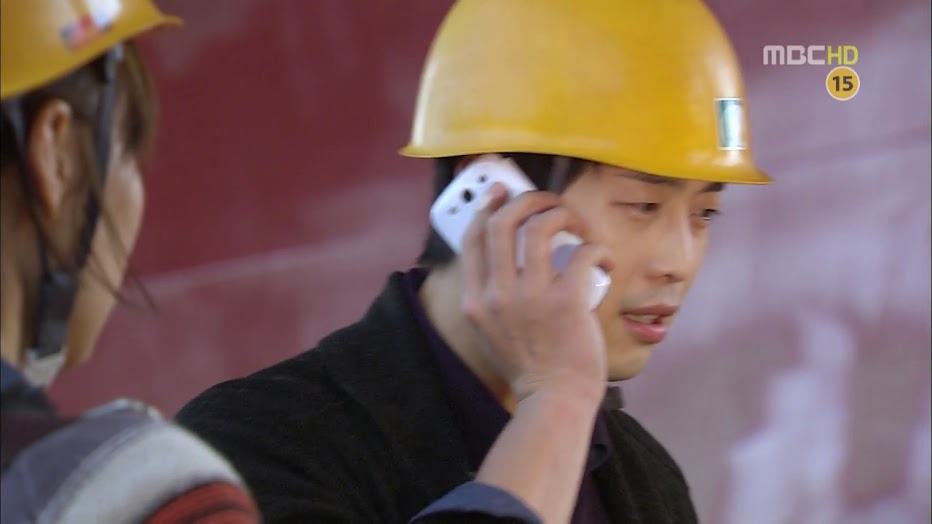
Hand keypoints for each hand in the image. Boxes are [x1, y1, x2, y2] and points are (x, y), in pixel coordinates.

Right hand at [460, 183, 614, 403]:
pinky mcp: (566, 300)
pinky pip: (584, 252)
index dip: (488, 206)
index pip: (473, 238)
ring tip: (580, 227)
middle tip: (548, 203)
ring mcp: (530, 296)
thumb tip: (511, 258)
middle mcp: (497, 294)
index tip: (502, 192)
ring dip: (564, 215)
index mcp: (476, 300)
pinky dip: (599, 249)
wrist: (554, 401)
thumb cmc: (532, 369)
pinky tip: (604, 264)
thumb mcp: (494, 332)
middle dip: (529, 199)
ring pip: (541, 226)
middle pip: (504, 221)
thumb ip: (493, 298)